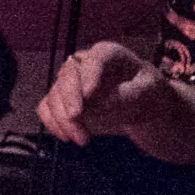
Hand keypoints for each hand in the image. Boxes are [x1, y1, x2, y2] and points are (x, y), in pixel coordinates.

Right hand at [37, 41, 167, 145]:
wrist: (140, 107)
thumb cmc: (147, 93)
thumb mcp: (148, 92)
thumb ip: (128, 95)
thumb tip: (102, 102)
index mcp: (108, 54)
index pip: (95, 59)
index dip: (89, 75)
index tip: (89, 95)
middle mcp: (84, 64)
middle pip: (67, 75)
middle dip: (69, 97)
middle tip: (77, 117)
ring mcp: (71, 82)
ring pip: (55, 95)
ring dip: (64, 119)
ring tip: (83, 139)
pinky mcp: (62, 101)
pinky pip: (46, 109)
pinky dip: (53, 123)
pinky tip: (67, 137)